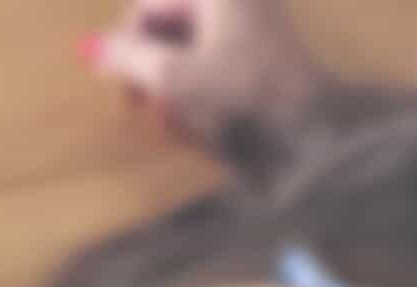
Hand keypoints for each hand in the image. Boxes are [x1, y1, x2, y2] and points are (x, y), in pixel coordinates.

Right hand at [81, 0, 320, 150]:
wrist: (324, 142)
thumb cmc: (249, 101)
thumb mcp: (178, 79)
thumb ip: (130, 60)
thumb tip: (92, 50)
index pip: (149, 5)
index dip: (125, 41)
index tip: (114, 78)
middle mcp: (237, 8)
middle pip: (171, 29)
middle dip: (152, 69)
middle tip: (140, 105)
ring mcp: (255, 38)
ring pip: (193, 57)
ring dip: (175, 90)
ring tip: (174, 122)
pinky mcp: (268, 74)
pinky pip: (220, 77)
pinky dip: (202, 99)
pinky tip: (199, 129)